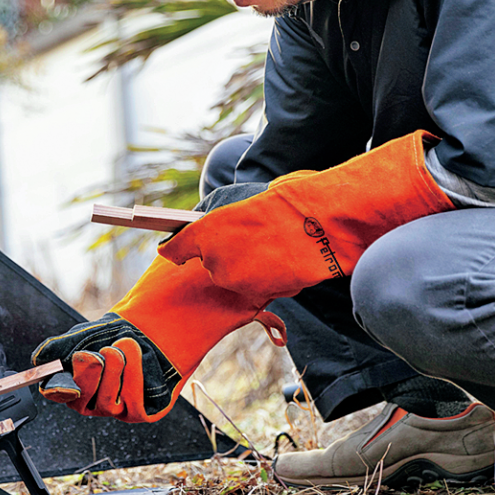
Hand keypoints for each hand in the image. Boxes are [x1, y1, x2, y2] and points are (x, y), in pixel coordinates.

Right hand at [31, 313, 179, 421]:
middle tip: (98, 354)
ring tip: (121, 347)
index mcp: (70, 384)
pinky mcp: (137, 411)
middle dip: (90, 374)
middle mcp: (89, 401)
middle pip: (81, 399)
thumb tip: (39, 359)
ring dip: (114, 370)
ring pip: (106, 401)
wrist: (145, 329)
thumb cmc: (111, 336)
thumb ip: (59, 347)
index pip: (56, 393)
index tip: (67, 381)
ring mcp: (112, 409)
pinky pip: (133, 403)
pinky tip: (136, 355)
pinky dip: (133, 375)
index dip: (59, 388)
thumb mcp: (82, 336)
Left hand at [160, 131, 452, 299]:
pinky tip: (287, 263)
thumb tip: (233, 229)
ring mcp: (237, 281)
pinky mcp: (260, 296)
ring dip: (251, 270)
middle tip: (255, 243)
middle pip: (212, 265)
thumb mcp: (254, 199)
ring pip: (237, 279)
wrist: (324, 223)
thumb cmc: (293, 201)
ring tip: (277, 251)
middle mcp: (215, 258)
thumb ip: (235, 220)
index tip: (170, 252)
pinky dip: (270, 281)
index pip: (177, 247)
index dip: (175, 250)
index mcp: (208, 228)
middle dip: (229, 257)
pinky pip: (259, 289)